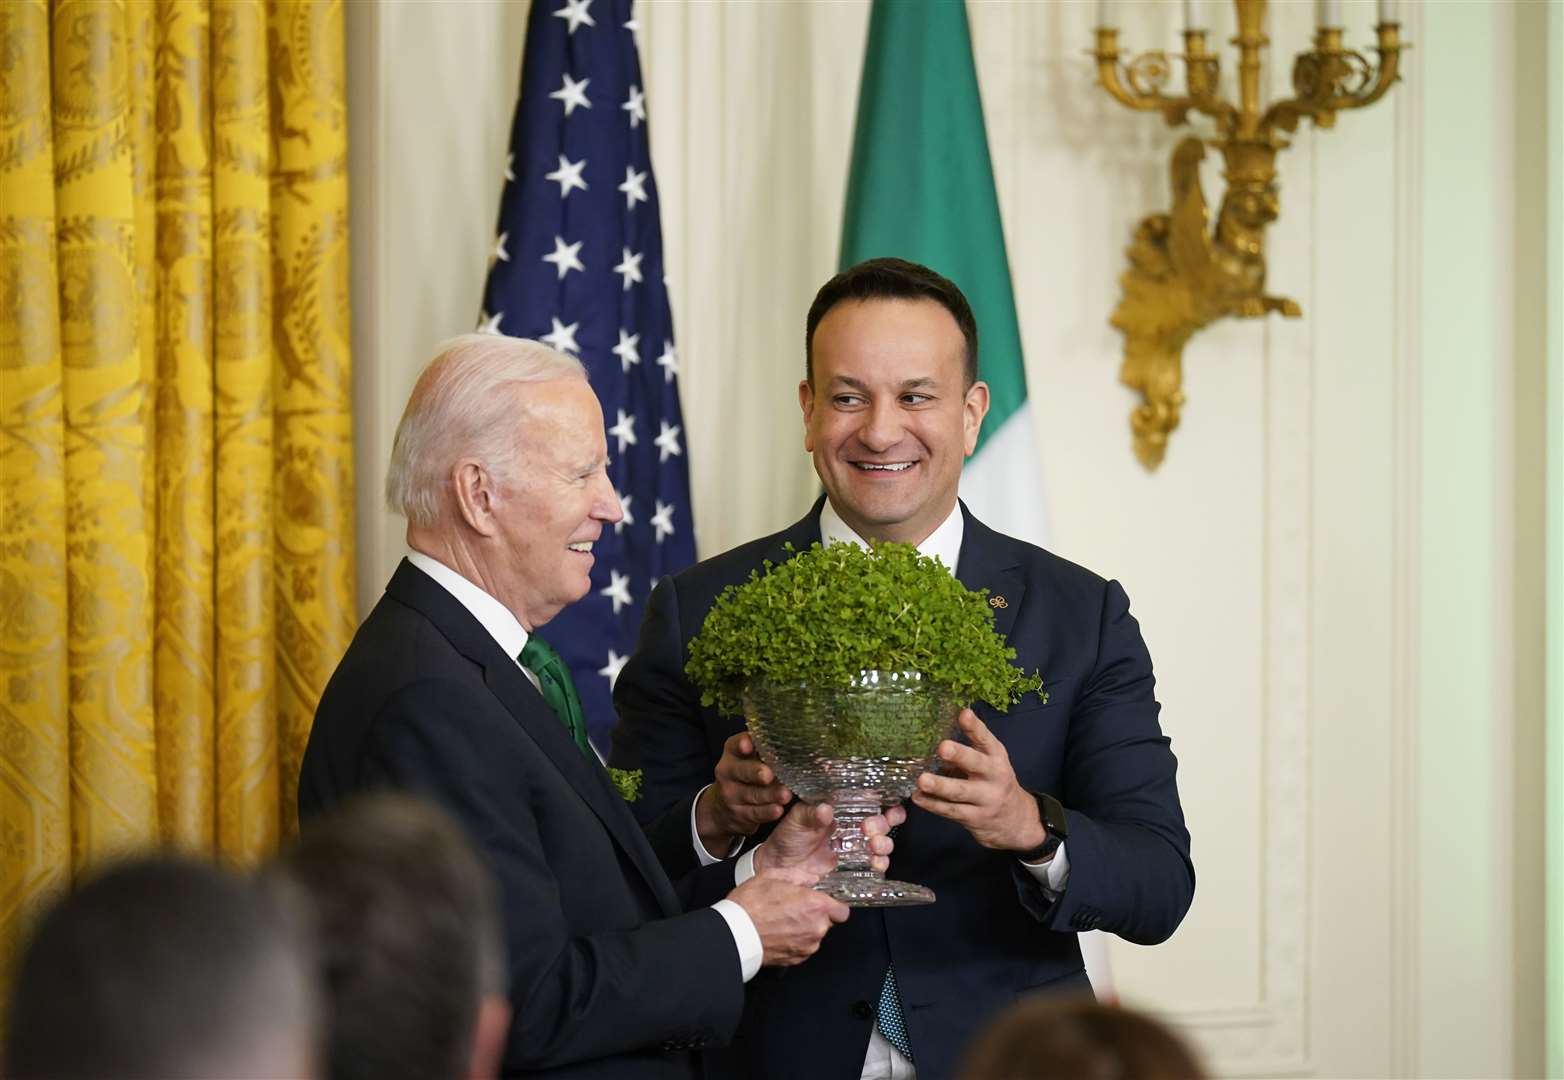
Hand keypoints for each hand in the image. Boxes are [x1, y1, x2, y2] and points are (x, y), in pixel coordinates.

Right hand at [694, 732, 791, 852]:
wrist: (722, 806)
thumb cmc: (746, 774)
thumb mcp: (748, 758)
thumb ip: (764, 749)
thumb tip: (795, 742)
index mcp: (732, 752)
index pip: (735, 745)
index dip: (742, 744)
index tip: (749, 745)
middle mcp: (727, 771)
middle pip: (742, 771)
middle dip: (755, 772)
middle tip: (768, 774)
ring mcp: (730, 794)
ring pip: (751, 794)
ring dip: (770, 794)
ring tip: (785, 795)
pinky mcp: (738, 814)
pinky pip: (754, 813)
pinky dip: (767, 812)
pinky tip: (778, 810)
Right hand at [727, 874, 848, 966]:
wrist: (735, 934)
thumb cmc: (751, 904)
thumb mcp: (773, 876)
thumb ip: (799, 875)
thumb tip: (812, 878)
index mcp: (815, 906)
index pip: (842, 911)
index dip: (833, 906)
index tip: (822, 902)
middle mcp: (816, 928)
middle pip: (827, 923)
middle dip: (815, 916)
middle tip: (794, 908)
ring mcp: (807, 946)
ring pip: (814, 936)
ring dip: (805, 929)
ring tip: (782, 920)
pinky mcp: (796, 959)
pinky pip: (803, 948)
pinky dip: (795, 941)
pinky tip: (779, 932)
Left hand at [752, 801, 906, 884]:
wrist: (777, 869)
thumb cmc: (787, 839)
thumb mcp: (796, 820)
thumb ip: (811, 814)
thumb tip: (826, 809)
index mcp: (842, 811)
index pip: (870, 803)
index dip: (885, 803)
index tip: (888, 806)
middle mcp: (852, 829)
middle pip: (882, 824)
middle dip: (882, 824)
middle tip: (868, 828)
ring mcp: (855, 850)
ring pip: (882, 844)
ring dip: (884, 844)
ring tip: (873, 846)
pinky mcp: (853, 869)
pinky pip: (874, 866)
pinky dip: (879, 864)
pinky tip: (874, 863)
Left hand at [909, 708, 1043, 853]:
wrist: (1016, 820)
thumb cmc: (994, 782)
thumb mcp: (990, 762)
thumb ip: (968, 750)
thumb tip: (931, 736)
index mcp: (996, 757)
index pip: (985, 739)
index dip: (974, 727)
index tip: (964, 714)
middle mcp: (993, 776)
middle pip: (976, 764)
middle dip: (960, 755)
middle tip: (943, 747)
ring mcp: (985, 799)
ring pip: (960, 792)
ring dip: (940, 786)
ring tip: (922, 780)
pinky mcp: (974, 818)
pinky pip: (951, 811)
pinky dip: (933, 805)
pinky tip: (918, 798)